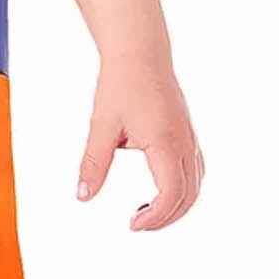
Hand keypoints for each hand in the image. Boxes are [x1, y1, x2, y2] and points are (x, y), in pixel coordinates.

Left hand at [77, 55, 202, 230]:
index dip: (155, 217)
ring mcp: (189, 138)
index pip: (170, 194)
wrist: (141, 53)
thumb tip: (82, 195)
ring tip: (148, 212)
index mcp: (165, 142)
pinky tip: (161, 190)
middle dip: (166, 218)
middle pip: (188, 196)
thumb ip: (93, 163)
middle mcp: (184, 143)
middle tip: (138, 225)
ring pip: (196, 185)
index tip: (133, 224)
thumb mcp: (102, 126)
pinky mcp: (188, 133)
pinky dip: (184, 189)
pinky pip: (196, 170)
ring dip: (177, 205)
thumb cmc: (121, 84)